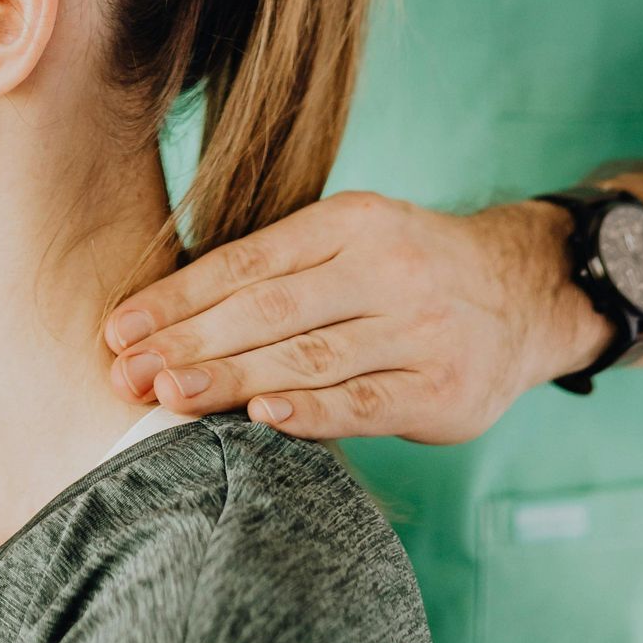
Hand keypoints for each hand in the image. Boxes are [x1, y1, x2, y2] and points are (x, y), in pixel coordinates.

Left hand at [104, 191, 608, 442]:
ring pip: (310, 356)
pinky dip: (313, 412)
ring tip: (167, 395)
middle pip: (268, 309)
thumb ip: (281, 271)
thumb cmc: (405, 273)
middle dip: (189, 342)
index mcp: (349, 223)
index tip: (119, 328)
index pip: (246, 262)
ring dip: (231, 379)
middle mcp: (385, 268)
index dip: (178, 297)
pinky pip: (367, 401)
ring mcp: (419, 329)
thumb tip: (169, 315)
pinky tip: (263, 419)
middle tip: (125, 370)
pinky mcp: (443, 389)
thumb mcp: (352, 242)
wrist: (523, 292)